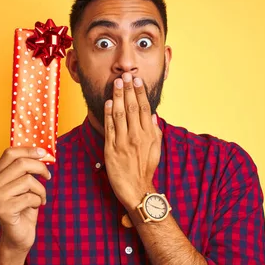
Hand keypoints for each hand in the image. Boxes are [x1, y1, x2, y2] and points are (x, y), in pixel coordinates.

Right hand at [0, 147, 51, 252]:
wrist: (18, 236)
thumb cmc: (24, 209)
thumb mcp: (26, 185)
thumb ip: (27, 169)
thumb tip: (42, 152)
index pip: (10, 153)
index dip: (28, 150)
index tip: (44, 152)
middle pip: (21, 164)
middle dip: (40, 168)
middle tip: (48, 176)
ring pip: (28, 181)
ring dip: (40, 190)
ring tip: (40, 198)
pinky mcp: (4, 210)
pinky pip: (30, 197)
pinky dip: (38, 201)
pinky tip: (35, 207)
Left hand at [104, 72, 161, 212]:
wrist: (137, 189)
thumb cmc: (146, 169)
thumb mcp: (156, 150)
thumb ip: (155, 132)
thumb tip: (153, 116)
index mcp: (149, 135)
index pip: (145, 109)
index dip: (140, 93)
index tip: (137, 81)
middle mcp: (137, 136)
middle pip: (133, 108)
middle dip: (128, 90)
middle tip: (125, 75)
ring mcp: (123, 142)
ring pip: (120, 114)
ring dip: (118, 97)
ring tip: (116, 83)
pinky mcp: (111, 149)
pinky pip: (109, 128)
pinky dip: (108, 114)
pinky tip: (108, 102)